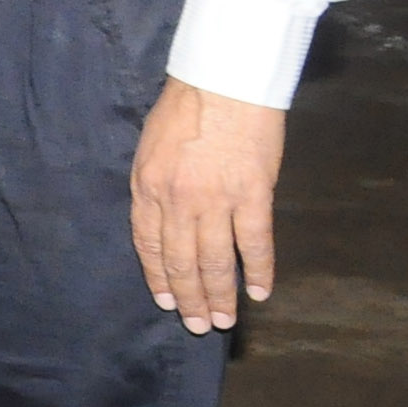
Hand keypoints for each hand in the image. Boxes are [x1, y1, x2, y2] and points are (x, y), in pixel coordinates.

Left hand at [130, 77, 284, 332]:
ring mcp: (216, 200)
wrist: (223, 81)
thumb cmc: (186, 108)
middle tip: (197, 325)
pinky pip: (255, 243)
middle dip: (188, 298)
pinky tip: (260, 291)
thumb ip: (157, 186)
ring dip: (220, 295)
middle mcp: (177, 200)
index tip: (166, 302)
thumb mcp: (151, 147)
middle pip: (182, 261)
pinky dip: (259, 271)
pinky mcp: (253, 195)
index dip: (158, 277)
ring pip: (216, 261)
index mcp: (147, 187)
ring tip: (224, 320)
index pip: (148, 245)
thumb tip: (166, 219)